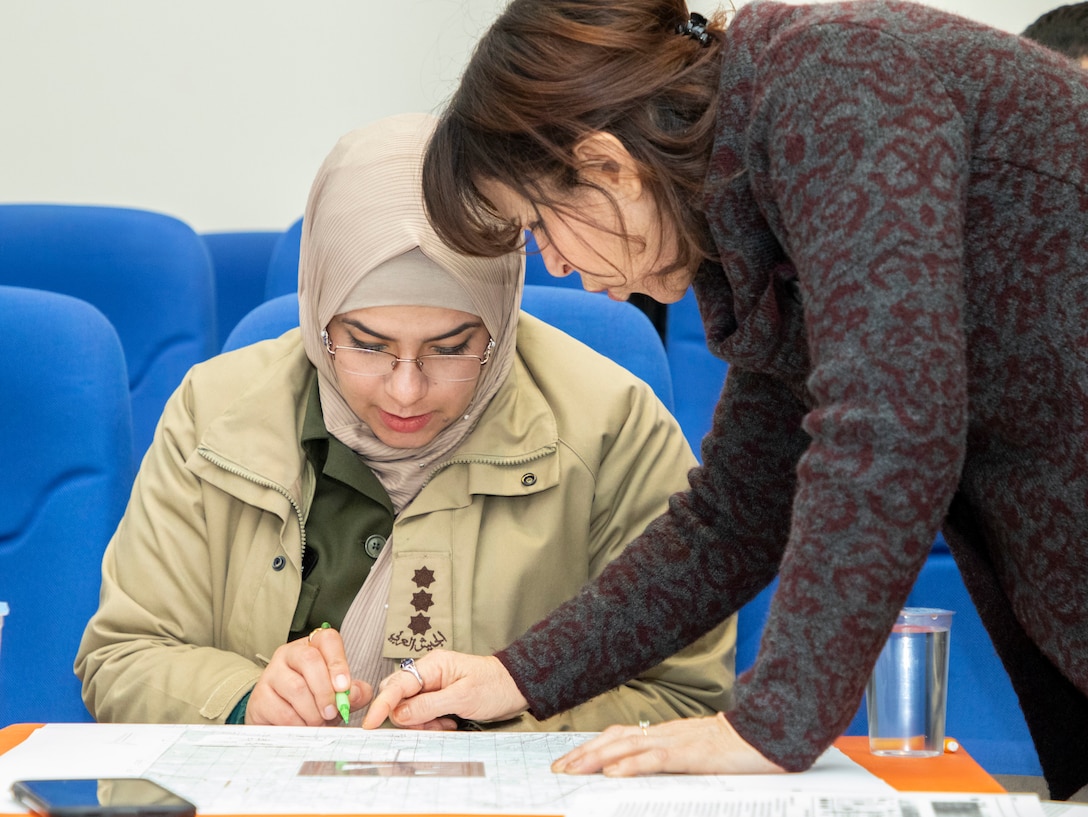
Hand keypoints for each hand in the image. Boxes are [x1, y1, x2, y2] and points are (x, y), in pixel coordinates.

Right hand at [245, 625, 370, 725]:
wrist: (279, 720)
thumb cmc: (315, 701)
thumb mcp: (338, 695)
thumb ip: (354, 693)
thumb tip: (355, 693)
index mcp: (313, 646)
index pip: (327, 639)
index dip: (338, 662)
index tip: (345, 687)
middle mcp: (290, 654)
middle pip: (310, 659)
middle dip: (325, 690)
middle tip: (332, 712)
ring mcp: (271, 673)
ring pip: (296, 688)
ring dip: (313, 712)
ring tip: (318, 723)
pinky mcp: (260, 696)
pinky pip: (282, 711)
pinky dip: (298, 724)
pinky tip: (302, 727)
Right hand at [362, 649, 527, 729]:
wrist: (517, 688)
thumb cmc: (495, 687)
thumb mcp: (462, 698)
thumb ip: (429, 705)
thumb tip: (399, 714)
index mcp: (432, 665)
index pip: (397, 685)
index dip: (381, 706)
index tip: (370, 725)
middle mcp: (428, 674)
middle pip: (398, 697)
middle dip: (407, 717)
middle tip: (429, 727)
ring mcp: (433, 686)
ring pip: (410, 709)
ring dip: (423, 723)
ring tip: (446, 725)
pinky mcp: (439, 698)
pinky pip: (423, 714)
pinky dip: (431, 724)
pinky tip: (449, 724)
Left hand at [551, 712, 785, 775]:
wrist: (768, 733)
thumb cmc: (736, 748)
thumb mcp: (697, 754)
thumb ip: (671, 759)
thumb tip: (642, 773)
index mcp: (665, 733)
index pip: (619, 736)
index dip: (591, 746)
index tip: (567, 761)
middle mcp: (665, 733)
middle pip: (614, 739)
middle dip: (582, 754)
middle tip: (557, 769)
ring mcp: (677, 741)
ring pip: (627, 747)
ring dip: (596, 759)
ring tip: (572, 771)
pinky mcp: (691, 753)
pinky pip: (655, 758)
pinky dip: (631, 765)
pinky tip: (613, 773)